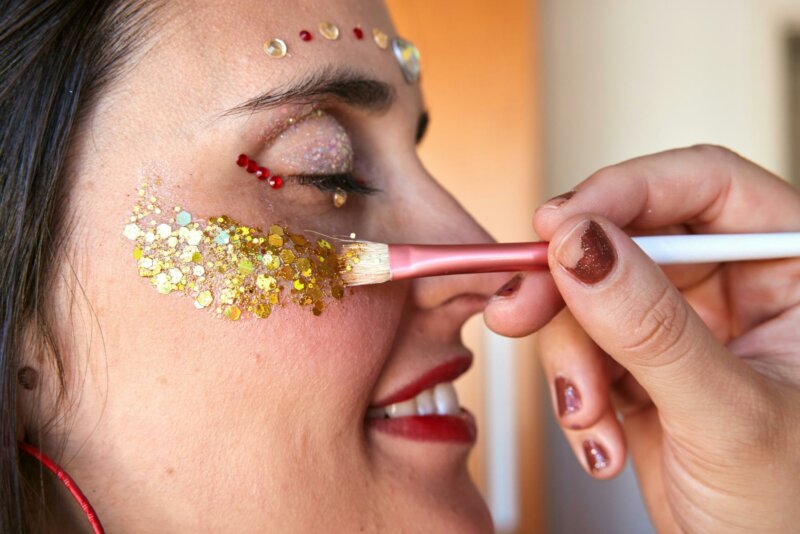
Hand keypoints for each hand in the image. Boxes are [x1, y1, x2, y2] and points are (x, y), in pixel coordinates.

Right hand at [484, 145, 799, 532]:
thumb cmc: (791, 512)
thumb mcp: (726, 414)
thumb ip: (651, 326)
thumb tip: (583, 246)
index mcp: (792, 273)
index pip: (706, 186)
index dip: (627, 191)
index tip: (560, 224)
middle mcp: (736, 288)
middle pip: (627, 235)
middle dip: (567, 282)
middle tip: (519, 306)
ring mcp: (682, 324)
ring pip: (589, 295)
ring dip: (570, 359)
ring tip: (589, 415)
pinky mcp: (639, 361)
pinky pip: (577, 344)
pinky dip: (574, 390)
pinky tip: (601, 434)